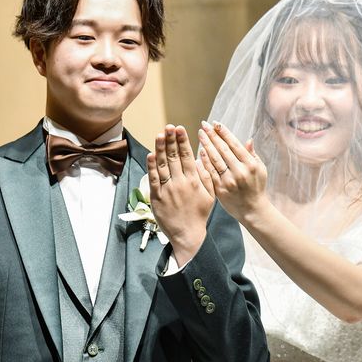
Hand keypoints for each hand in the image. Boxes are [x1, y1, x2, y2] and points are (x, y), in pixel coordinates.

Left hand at [147, 125, 213, 263]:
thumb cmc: (199, 214)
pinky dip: (152, 166)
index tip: (180, 128)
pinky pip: (153, 179)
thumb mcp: (210, 195)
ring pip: (163, 165)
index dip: (182, 141)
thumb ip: (206, 176)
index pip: (187, 156)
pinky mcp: (157, 197)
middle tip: (168, 126)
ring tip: (160, 134)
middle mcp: (181, 183)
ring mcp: (168, 189)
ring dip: (161, 148)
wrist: (188, 235)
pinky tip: (151, 154)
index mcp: (194, 181)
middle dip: (171, 140)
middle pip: (174, 157)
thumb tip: (200, 158)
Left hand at [198, 120, 268, 223]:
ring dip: (206, 145)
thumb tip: (248, 139)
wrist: (252, 210)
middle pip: (223, 150)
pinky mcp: (220, 189)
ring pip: (215, 159)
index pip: (234, 144)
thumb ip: (253, 155)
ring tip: (200, 134)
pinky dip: (204, 161)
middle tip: (204, 125)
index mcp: (250, 164)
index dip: (224, 133)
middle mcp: (240, 171)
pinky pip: (210, 172)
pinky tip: (199, 151)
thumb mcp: (260, 170)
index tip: (216, 123)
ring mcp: (229, 181)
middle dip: (212, 135)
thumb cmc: (257, 187)